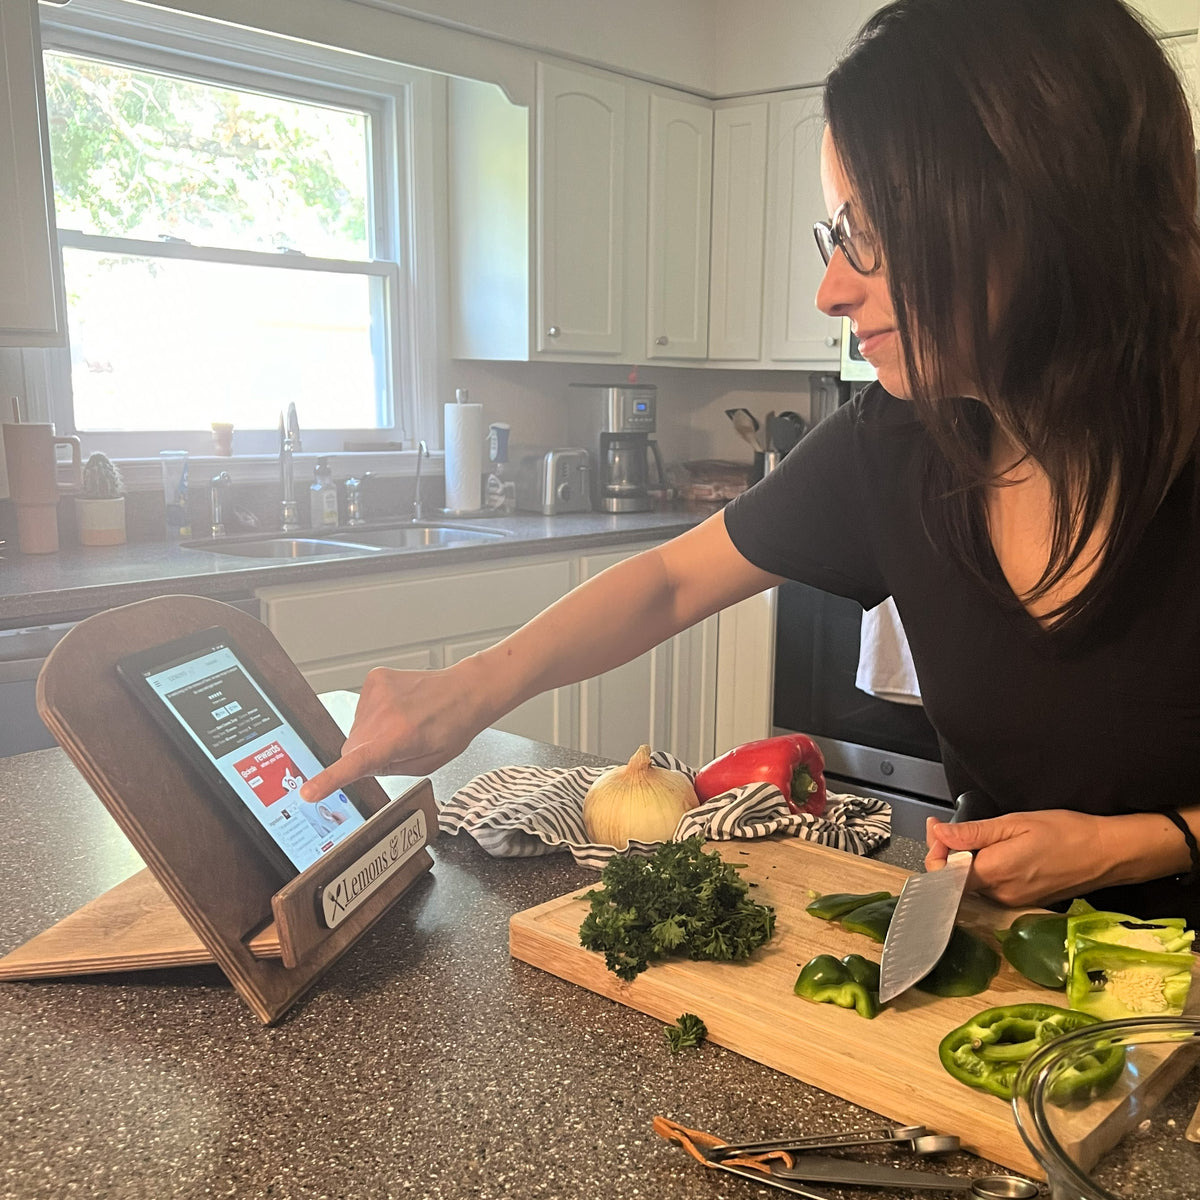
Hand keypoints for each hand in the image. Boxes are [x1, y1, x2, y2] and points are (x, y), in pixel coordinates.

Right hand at [300, 663, 488, 802]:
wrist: (465, 692)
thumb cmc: (452, 728)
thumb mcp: (425, 764)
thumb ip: (387, 769)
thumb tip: (357, 766)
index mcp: (399, 739)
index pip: (357, 763)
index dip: (330, 779)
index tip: (309, 792)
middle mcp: (384, 714)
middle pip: (351, 747)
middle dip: (367, 752)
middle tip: (399, 745)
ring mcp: (377, 693)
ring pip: (356, 728)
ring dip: (374, 731)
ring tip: (404, 723)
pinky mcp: (374, 679)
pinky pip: (362, 708)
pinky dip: (376, 713)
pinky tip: (399, 709)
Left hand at [925, 809, 1113, 907]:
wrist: (1107, 854)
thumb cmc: (1065, 832)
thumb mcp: (1015, 822)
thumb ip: (973, 832)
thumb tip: (939, 833)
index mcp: (995, 874)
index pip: (945, 875)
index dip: (935, 853)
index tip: (937, 829)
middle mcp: (1001, 895)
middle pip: (957, 880)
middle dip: (946, 855)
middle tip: (946, 828)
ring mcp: (1014, 902)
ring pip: (974, 885)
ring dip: (965, 862)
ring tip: (968, 836)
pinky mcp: (1025, 903)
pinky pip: (992, 888)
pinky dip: (984, 870)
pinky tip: (990, 851)